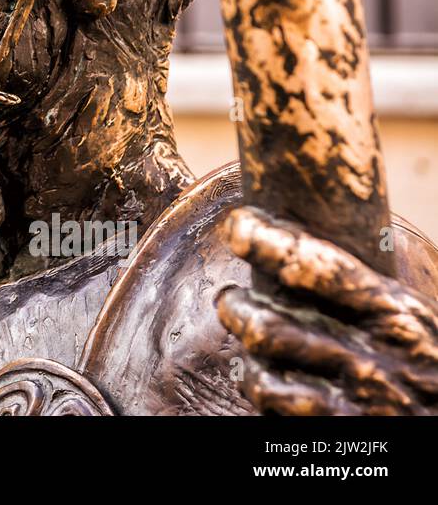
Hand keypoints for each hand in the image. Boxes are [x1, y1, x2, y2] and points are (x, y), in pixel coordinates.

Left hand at [218, 206, 437, 414]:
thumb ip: (367, 287)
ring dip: (243, 334)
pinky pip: (273, 396)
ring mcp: (356, 395)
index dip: (268, 243)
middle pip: (273, 324)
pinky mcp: (340, 423)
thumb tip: (303, 241)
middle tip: (231, 295)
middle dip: (237, 305)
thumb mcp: (415, 316)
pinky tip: (262, 369)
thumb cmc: (430, 359)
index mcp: (396, 311)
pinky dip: (257, 378)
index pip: (318, 268)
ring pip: (267, 359)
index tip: (240, 225)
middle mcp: (373, 354)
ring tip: (240, 320)